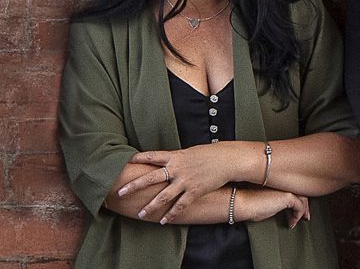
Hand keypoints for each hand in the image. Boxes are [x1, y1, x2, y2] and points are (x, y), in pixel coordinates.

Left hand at [118, 144, 235, 223]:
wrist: (226, 160)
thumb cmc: (210, 154)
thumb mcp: (190, 152)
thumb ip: (177, 159)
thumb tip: (167, 162)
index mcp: (176, 156)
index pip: (153, 156)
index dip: (139, 158)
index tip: (126, 161)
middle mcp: (177, 169)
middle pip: (151, 178)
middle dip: (134, 185)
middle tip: (120, 192)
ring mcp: (185, 181)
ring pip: (163, 196)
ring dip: (150, 206)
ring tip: (140, 213)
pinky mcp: (194, 191)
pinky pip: (180, 205)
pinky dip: (171, 214)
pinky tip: (163, 221)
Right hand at [235, 188, 309, 228]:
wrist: (242, 202)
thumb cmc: (249, 201)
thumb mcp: (266, 198)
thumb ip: (276, 198)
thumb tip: (283, 208)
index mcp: (279, 179)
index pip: (294, 186)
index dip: (298, 196)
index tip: (299, 208)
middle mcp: (284, 181)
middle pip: (301, 191)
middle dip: (304, 205)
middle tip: (305, 215)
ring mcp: (287, 187)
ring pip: (303, 198)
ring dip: (303, 211)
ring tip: (300, 220)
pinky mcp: (287, 196)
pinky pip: (299, 207)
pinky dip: (297, 216)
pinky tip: (291, 223)